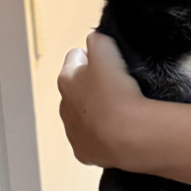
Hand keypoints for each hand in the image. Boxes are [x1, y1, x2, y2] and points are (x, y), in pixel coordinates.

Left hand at [58, 32, 144, 167]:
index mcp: (67, 79)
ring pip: (84, 114)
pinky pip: (94, 138)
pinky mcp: (85, 151)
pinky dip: (104, 133)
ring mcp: (73, 131)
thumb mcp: (108, 51)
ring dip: (99, 110)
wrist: (127, 134)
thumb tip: (97, 39)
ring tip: (123, 109)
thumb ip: (99, 39)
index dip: (93, 56)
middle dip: (94, 84)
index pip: (75, 57)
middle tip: (119, 85)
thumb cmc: (117, 92)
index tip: (110, 60)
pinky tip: (120, 129)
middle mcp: (64, 105)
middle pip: (78, 87)